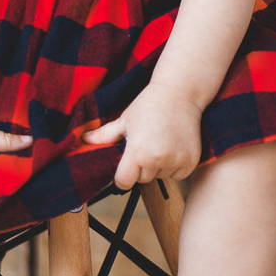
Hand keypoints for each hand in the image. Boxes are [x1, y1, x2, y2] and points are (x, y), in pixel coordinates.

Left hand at [82, 85, 203, 187]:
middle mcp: (157, 159)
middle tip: (145, 144)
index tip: (125, 167)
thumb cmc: (150, 104)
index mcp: (137, 152)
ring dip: (158, 166)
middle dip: (141, 167)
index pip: (124, 182)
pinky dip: (174, 165)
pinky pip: (177, 174)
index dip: (122, 176)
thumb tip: (84, 140)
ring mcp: (175, 161)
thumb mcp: (125, 120)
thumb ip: (105, 135)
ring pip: (160, 176)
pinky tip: (172, 146)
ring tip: (160, 142)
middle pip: (142, 179)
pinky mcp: (190, 161)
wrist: (180, 93)